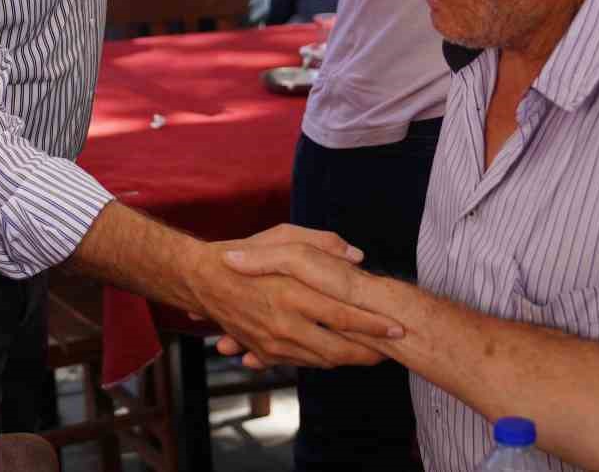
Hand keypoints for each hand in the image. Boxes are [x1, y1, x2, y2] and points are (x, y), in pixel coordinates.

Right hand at [186, 224, 400, 368]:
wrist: (201, 279)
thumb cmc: (244, 251)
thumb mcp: (282, 235)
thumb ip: (323, 243)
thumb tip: (357, 256)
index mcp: (291, 292)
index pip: (343, 315)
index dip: (374, 324)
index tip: (398, 326)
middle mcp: (283, 322)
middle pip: (337, 349)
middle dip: (369, 352)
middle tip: (392, 348)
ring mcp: (272, 341)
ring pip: (321, 360)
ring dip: (349, 359)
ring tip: (373, 353)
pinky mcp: (264, 351)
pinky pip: (301, 362)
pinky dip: (323, 360)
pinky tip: (338, 353)